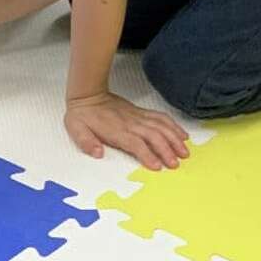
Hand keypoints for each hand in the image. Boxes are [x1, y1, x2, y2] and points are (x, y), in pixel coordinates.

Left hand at [64, 91, 189, 170]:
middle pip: (153, 136)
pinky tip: (182, 135)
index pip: (135, 143)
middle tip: (176, 163)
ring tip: (185, 152)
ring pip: (161, 127)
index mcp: (117, 131)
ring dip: (174, 139)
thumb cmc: (82, 115)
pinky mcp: (142, 113)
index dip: (147, 154)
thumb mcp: (76, 129)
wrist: (88, 95)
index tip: (157, 166)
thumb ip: (86, 142)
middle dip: (166, 150)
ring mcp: (138, 117)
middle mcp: (131, 124)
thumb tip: (97, 153)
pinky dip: (173, 126)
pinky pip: (161, 118)